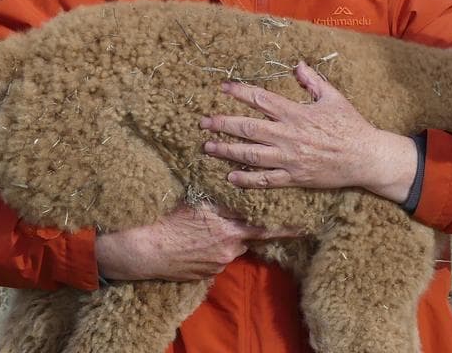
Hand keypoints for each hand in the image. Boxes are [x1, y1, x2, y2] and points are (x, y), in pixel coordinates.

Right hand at [95, 204, 296, 281]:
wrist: (146, 250)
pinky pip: (221, 258)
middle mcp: (230, 243)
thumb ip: (218, 195)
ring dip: (232, 237)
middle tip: (289, 227)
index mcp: (228, 223)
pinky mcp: (211, 272)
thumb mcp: (195, 200)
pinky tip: (200, 243)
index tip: (305, 222)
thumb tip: (234, 179)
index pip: (263, 221)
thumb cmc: (168, 219)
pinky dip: (216, 249)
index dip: (284, 222)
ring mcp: (221, 260)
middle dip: (267, 229)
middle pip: (255, 234)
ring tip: (212, 230)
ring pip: (236, 245)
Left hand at [201, 61, 417, 203]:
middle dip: (223, 124)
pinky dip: (246, 179)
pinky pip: (265, 180)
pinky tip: (231, 176)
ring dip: (227, 151)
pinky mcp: (294, 177)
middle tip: (204, 122)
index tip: (223, 88)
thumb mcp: (333, 97)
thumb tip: (298, 65)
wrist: (365, 156)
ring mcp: (289, 158)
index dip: (240, 93)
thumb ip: (312, 81)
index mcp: (296, 113)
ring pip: (250, 155)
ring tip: (208, 147)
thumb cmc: (350, 125)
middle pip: (248, 128)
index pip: (261, 99)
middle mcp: (288, 136)